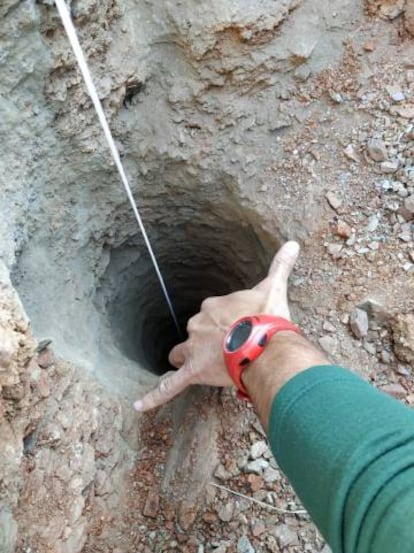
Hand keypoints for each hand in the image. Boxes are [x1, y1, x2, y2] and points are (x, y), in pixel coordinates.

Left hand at [133, 241, 299, 411]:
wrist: (263, 343)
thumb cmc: (266, 317)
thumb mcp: (273, 288)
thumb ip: (280, 265)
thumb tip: (293, 244)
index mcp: (212, 307)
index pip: (210, 313)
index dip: (223, 322)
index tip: (237, 328)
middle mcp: (197, 325)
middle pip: (194, 334)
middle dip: (206, 341)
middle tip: (228, 349)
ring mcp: (193, 349)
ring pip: (181, 355)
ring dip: (187, 359)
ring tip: (201, 366)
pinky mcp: (193, 372)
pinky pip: (169, 387)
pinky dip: (153, 396)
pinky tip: (137, 404)